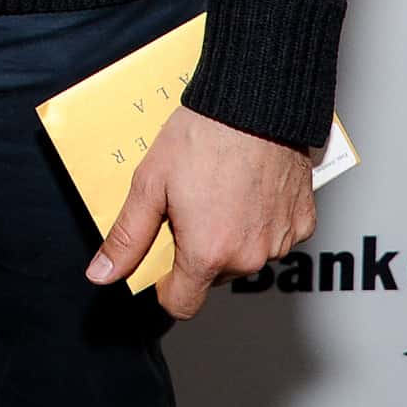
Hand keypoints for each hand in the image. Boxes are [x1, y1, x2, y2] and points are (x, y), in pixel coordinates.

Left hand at [87, 106, 314, 322]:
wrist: (254, 103)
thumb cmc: (203, 136)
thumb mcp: (149, 185)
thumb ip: (127, 237)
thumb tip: (103, 273)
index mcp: (208, 253)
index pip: (182, 304)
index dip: (166, 287)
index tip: (162, 264)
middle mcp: (249, 256)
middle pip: (214, 276)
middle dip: (199, 250)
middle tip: (189, 206)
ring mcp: (280, 240)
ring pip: (246, 255)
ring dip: (232, 236)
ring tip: (220, 191)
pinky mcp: (303, 222)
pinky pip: (276, 235)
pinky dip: (262, 220)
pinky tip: (249, 188)